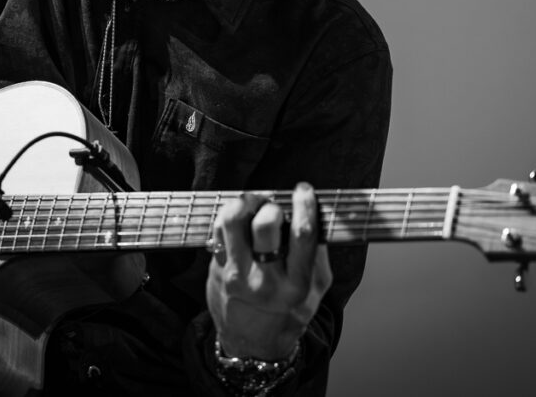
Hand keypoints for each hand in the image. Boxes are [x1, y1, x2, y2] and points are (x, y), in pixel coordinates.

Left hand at [206, 182, 331, 359]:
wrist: (253, 345)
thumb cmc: (287, 312)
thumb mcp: (315, 290)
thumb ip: (318, 254)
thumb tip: (314, 214)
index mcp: (296, 286)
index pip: (302, 235)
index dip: (304, 205)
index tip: (304, 191)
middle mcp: (265, 281)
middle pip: (264, 225)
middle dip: (271, 204)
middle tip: (273, 202)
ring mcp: (237, 275)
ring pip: (233, 221)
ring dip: (244, 202)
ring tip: (253, 202)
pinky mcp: (218, 269)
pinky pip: (218, 229)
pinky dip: (229, 214)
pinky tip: (240, 217)